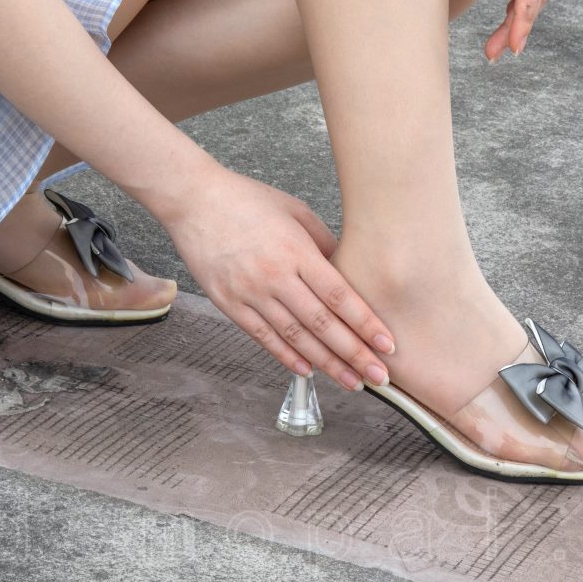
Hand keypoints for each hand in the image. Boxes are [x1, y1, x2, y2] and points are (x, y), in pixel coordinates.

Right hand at [160, 163, 396, 391]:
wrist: (194, 200)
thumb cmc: (246, 199)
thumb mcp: (294, 210)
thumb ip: (322, 242)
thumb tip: (349, 270)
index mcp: (295, 250)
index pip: (339, 296)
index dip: (366, 324)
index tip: (389, 345)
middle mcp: (275, 275)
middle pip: (322, 323)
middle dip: (355, 354)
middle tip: (381, 378)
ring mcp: (250, 292)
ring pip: (296, 337)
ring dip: (327, 364)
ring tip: (352, 382)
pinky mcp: (229, 304)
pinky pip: (263, 337)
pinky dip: (287, 357)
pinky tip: (308, 370)